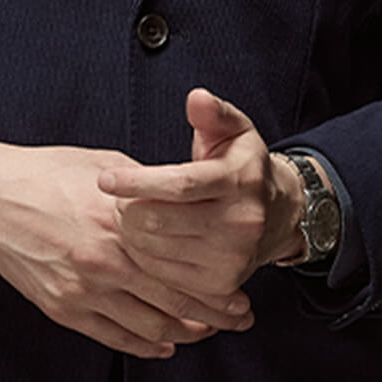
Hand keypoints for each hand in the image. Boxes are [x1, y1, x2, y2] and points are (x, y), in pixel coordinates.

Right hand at [0, 122, 253, 360]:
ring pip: (148, 326)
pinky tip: (163, 344)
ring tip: (206, 332)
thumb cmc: (45, 173)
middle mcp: (105, 259)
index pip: (184, 266)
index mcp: (121, 220)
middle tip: (240, 319)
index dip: (218, 287)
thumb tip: (182, 202)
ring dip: (184, 334)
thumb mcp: (104, 165)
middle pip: (174, 301)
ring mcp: (82, 288)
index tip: (241, 293)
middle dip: (214, 315)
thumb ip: (145, 190)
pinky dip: (144, 346)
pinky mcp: (61, 307)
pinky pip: (113, 337)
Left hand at [98, 88, 306, 298]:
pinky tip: (145, 238)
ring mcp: (230, 257)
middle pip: (160, 221)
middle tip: (120, 197)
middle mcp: (240, 222)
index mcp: (239, 181)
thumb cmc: (242, 166)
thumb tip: (196, 98)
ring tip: (132, 214)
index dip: (137, 182)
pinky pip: (163, 273)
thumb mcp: (234, 130)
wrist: (278, 215)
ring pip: (156, 249)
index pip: (180, 184)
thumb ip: (213, 113)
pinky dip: (143, 256)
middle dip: (128, 208)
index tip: (104, 180)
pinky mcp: (219, 284)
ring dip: (131, 232)